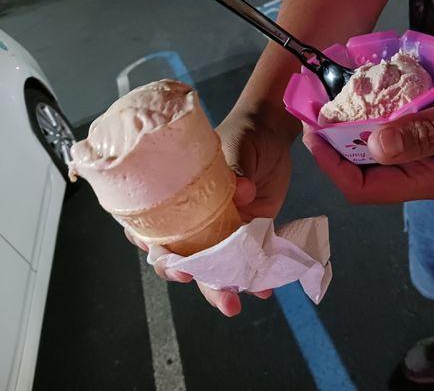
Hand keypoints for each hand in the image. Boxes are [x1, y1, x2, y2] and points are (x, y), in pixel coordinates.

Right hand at [124, 108, 296, 315]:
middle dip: (194, 279)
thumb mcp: (234, 147)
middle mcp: (197, 221)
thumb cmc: (242, 134)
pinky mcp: (250, 233)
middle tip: (209, 290)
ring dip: (224, 288)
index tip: (173, 263)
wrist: (272, 133)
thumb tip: (243, 191)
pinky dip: (257, 277)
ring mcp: (224, 230)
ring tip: (233, 305)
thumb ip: (235, 170)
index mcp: (179, 201)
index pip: (156, 230)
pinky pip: (250, 260)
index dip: (158, 252)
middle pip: (186, 257)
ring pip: (217, 266)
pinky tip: (264, 289)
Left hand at [303, 51, 433, 203]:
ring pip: (364, 146)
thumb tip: (376, 146)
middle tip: (314, 116)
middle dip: (331, 147)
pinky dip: (362, 112)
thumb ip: (427, 135)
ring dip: (343, 128)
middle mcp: (412, 169)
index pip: (366, 189)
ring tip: (323, 104)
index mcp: (426, 180)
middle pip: (358, 169)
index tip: (316, 138)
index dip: (335, 168)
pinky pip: (378, 125)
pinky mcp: (412, 126)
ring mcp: (411, 147)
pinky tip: (350, 95)